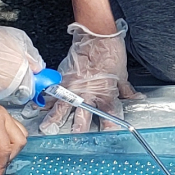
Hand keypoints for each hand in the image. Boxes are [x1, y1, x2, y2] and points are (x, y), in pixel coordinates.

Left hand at [0, 101, 28, 174]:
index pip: (5, 148)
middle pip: (19, 140)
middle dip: (9, 157)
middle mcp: (3, 113)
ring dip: (12, 149)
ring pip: (20, 134)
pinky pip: (15, 129)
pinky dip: (9, 141)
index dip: (1, 166)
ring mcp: (4, 112)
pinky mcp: (2, 114)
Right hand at [40, 19, 139, 133]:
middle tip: (74, 139)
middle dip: (79, 128)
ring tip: (47, 129)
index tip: (108, 136)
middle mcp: (89, 93)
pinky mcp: (63, 78)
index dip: (110, 126)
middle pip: (83, 115)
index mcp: (106, 93)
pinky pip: (53, 91)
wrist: (96, 34)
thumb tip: (137, 99)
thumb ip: (126, 90)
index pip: (110, 114)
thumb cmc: (110, 52)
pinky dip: (45, 100)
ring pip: (64, 106)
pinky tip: (36, 108)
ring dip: (56, 119)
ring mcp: (74, 86)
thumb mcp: (122, 73)